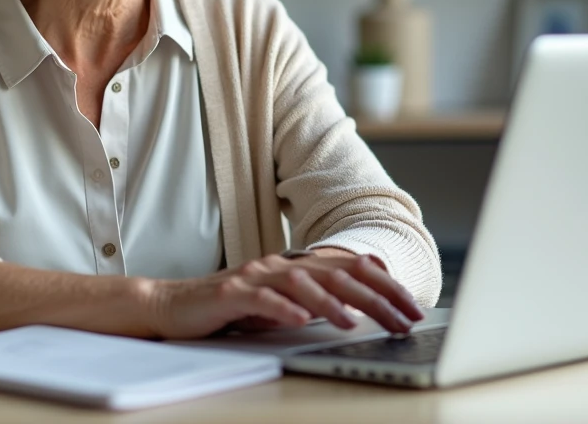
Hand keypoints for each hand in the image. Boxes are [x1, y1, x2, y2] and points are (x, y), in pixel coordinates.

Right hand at [143, 250, 424, 339]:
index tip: (412, 308)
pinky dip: (283, 309)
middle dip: (373, 297)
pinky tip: (301, 321)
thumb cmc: (230, 309)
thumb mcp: (281, 304)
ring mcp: (255, 277)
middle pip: (335, 275)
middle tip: (402, 318)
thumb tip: (357, 306)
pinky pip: (262, 300)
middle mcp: (280, 265)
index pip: (349, 270)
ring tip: (355, 322)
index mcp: (296, 266)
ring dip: (332, 303)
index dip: (385, 287)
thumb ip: (313, 300)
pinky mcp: (232, 293)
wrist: (175, 305)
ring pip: (302, 284)